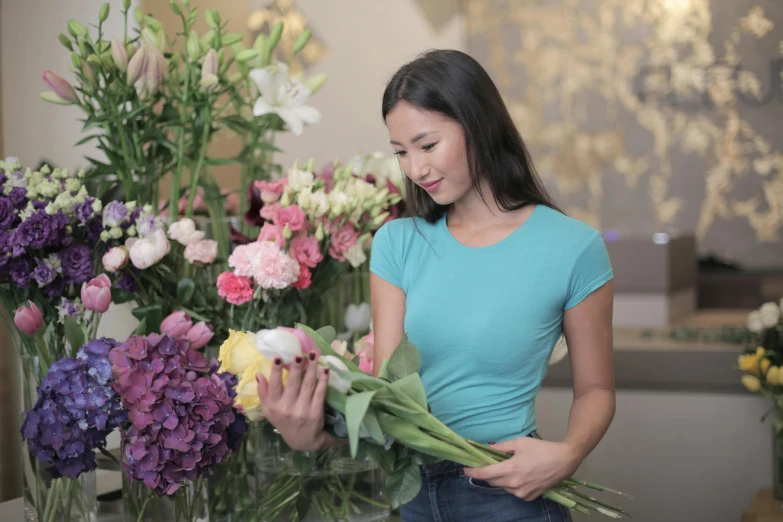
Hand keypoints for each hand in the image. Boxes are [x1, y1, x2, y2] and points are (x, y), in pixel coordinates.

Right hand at [256, 351, 330, 451]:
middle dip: (297, 366)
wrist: (303, 440)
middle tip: (300, 353)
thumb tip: (259, 374)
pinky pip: (320, 393)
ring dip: (312, 368)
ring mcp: (302, 410)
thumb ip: (263, 392)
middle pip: (293, 383)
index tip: (279, 357)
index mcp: (273, 406)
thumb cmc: (284, 421)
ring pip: (308, 384)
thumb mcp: (269, 410)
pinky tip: (325, 370)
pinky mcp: (316, 412)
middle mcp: (287, 408)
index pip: (274, 385)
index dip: (276, 371)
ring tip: (314, 354)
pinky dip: (323, 380)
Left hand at [463, 437, 579, 500]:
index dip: (473, 471)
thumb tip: (488, 448)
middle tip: (486, 464)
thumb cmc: (541, 449)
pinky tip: (519, 475)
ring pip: (503, 487)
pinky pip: (513, 491)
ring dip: (500, 478)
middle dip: (487, 473)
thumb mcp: (519, 442)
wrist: (563, 461)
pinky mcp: (529, 497)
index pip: (485, 474)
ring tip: (508, 468)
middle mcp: (514, 484)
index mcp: (510, 469)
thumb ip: (501, 447)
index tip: (464, 469)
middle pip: (492, 481)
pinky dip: (511, 484)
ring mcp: (522, 493)